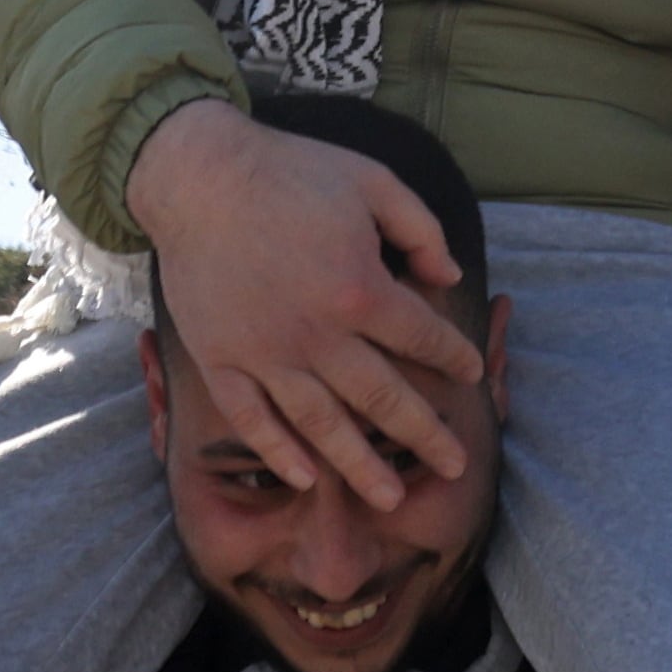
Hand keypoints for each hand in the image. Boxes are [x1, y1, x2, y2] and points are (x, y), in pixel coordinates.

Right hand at [128, 100, 482, 508]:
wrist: (199, 176)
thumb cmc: (291, 173)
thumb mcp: (373, 181)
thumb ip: (420, 230)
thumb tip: (450, 276)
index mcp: (359, 290)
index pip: (422, 338)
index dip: (453, 356)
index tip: (472, 372)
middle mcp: (316, 334)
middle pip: (381, 398)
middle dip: (425, 435)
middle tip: (456, 466)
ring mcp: (264, 353)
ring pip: (321, 424)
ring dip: (359, 466)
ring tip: (390, 498)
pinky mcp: (220, 359)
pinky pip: (252, 419)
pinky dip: (279, 452)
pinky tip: (307, 477)